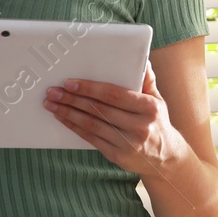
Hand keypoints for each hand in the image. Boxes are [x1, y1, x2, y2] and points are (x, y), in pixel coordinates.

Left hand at [44, 61, 179, 176]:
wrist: (165, 158)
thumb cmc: (157, 123)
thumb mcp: (158, 100)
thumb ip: (146, 80)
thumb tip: (141, 58)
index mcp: (149, 108)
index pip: (115, 95)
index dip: (90, 88)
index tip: (70, 83)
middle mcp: (139, 126)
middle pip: (99, 110)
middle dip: (73, 99)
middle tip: (53, 92)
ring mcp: (128, 143)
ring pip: (92, 125)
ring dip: (68, 113)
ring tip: (51, 104)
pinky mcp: (117, 156)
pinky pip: (91, 139)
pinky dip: (74, 127)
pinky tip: (63, 118)